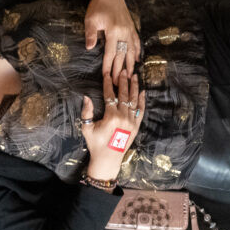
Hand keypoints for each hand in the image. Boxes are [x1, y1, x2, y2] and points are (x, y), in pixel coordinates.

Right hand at [79, 69, 144, 184]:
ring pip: (134, 100)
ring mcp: (132, 121)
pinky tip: (142, 91)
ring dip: (134, 87)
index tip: (107, 74)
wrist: (108, 159)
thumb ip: (87, 112)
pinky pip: (141, 110)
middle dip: (123, 81)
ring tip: (135, 76)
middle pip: (124, 95)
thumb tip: (86, 97)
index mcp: (111, 117)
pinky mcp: (136, 126)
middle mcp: (123, 117)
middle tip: (123, 70)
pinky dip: (142, 100)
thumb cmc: (95, 144)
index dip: (108, 84)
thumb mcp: (87, 128)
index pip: (110, 96)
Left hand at [83, 0, 139, 81]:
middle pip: (122, 55)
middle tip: (119, 83)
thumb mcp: (90, 20)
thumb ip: (91, 34)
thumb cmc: (98, 6)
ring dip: (130, 64)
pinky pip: (136, 42)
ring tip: (130, 76)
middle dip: (120, 70)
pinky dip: (136, 52)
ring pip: (131, 51)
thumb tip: (90, 48)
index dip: (109, 66)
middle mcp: (124, 33)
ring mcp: (130, 30)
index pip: (111, 53)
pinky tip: (136, 60)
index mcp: (114, 32)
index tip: (107, 77)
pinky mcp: (132, 28)